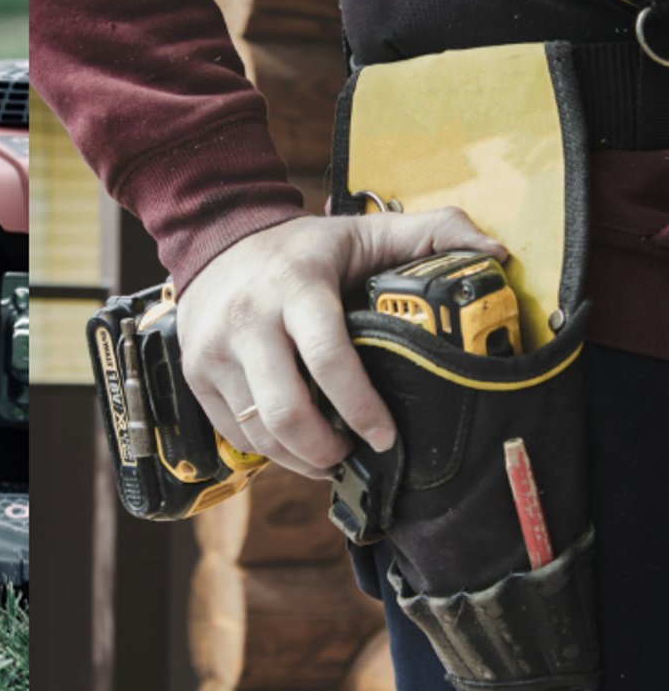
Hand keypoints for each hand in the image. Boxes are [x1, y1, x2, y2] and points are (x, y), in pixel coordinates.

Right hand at [175, 209, 508, 478]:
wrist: (214, 240)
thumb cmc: (299, 248)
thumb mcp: (362, 231)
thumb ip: (431, 233)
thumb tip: (495, 253)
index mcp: (295, 288)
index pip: (328, 359)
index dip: (362, 408)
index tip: (386, 437)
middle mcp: (247, 322)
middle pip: (285, 411)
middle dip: (326, 449)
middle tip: (355, 455)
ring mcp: (214, 353)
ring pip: (258, 432)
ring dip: (299, 458)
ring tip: (330, 456)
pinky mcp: (196, 376)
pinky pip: (235, 434)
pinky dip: (269, 452)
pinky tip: (296, 446)